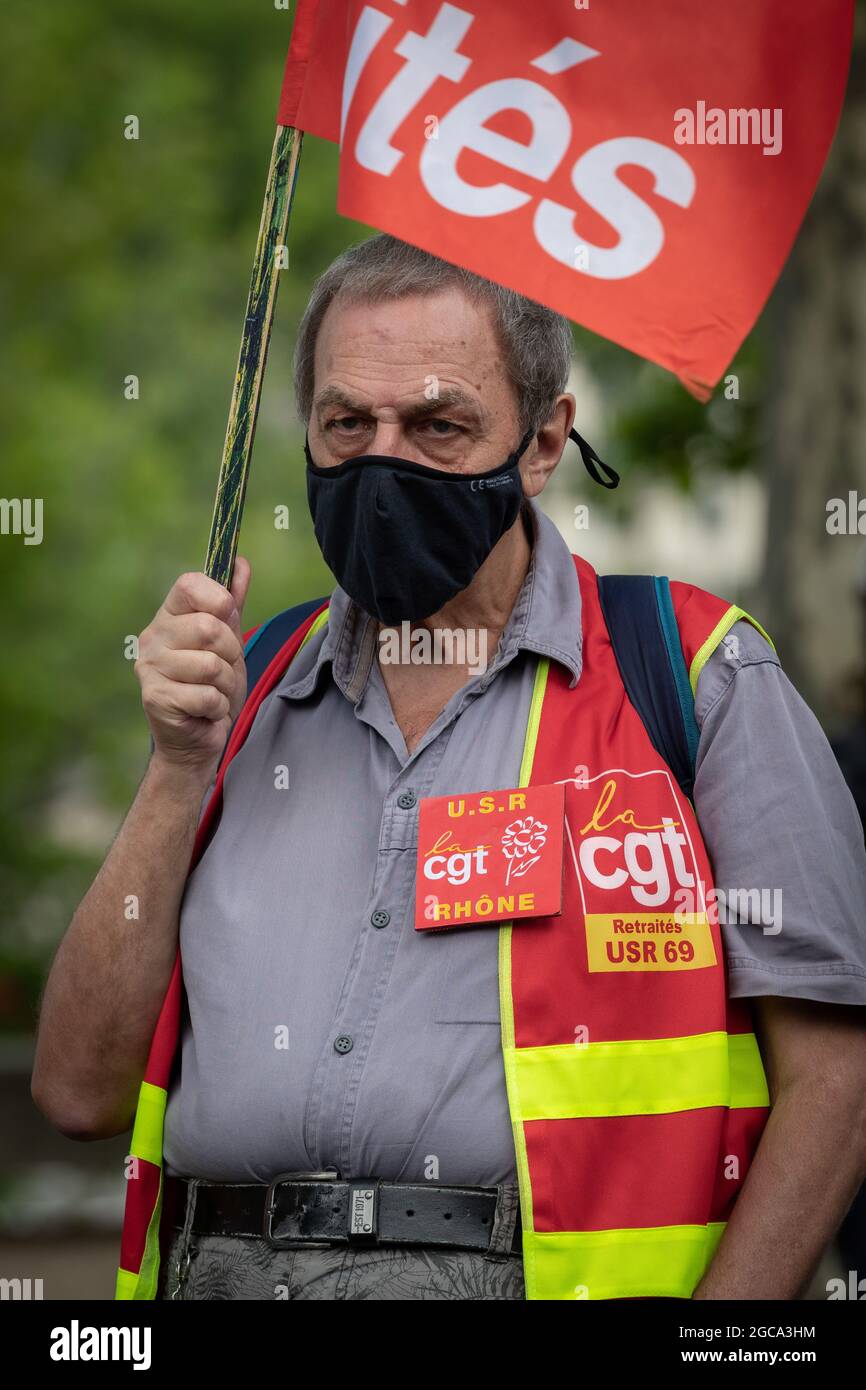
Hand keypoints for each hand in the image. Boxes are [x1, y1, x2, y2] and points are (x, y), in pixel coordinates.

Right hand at [135, 557, 250, 779]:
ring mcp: (150, 668)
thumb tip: (240, 563)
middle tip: (222, 671)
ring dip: (225, 684)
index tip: (228, 617)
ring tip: (214, 692)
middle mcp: (152, 637)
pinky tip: (204, 711)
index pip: (190, 585)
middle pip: (209, 628)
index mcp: (168, 616)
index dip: (218, 599)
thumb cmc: (211, 687)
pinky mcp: (155, 698)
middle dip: (230, 654)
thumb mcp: (228, 642)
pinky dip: (216, 707)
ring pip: (210, 665)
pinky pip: (207, 695)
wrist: (197, 739)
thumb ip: (232, 604)